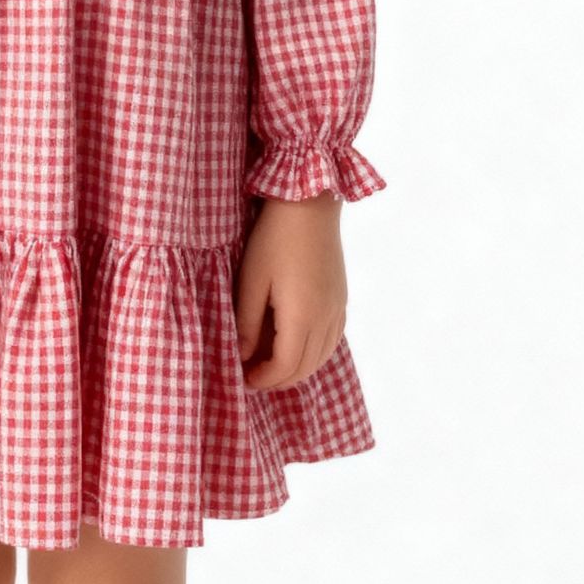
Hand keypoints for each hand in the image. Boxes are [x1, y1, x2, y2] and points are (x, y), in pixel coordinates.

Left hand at [235, 194, 347, 391]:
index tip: (243, 378)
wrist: (310, 205)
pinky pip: (331, 340)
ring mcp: (338, 309)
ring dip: (297, 368)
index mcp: (302, 317)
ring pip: (321, 357)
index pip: (285, 366)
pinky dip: (313, 353)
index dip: (264, 379)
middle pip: (305, 368)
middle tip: (252, 376)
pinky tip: (296, 346)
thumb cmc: (274, 239)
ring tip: (269, 364)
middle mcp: (326, 319)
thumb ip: (246, 322)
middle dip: (278, 379)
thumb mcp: (252, 280)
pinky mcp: (341, 299)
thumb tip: (242, 356)